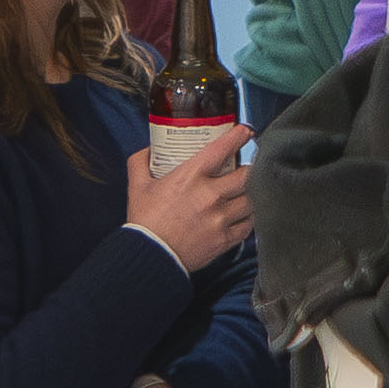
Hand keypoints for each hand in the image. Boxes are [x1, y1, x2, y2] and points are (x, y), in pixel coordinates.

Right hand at [125, 131, 252, 269]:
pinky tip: (243, 215)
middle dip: (250, 169)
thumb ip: (140, 163)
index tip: (245, 131)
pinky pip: (248, 225)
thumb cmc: (145, 222)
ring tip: (247, 191)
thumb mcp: (137, 186)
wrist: (151, 256)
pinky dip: (248, 218)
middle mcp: (210, 196)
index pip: (222, 149)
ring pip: (251, 199)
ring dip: (251, 193)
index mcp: (190, 177)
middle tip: (246, 168)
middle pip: (246, 175)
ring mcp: (220, 218)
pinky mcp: (225, 239)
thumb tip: (148, 151)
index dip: (238, 136)